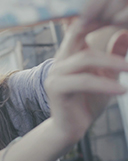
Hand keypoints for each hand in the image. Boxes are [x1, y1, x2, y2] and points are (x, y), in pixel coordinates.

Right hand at [45, 2, 127, 143]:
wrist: (72, 128)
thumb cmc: (88, 102)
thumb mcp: (106, 77)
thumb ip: (113, 57)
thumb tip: (124, 35)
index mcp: (69, 55)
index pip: (79, 27)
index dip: (96, 18)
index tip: (119, 17)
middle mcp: (60, 60)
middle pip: (78, 33)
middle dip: (101, 27)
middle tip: (125, 27)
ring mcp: (55, 74)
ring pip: (85, 58)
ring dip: (112, 63)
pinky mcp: (56, 89)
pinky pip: (82, 81)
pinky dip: (104, 84)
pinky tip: (122, 90)